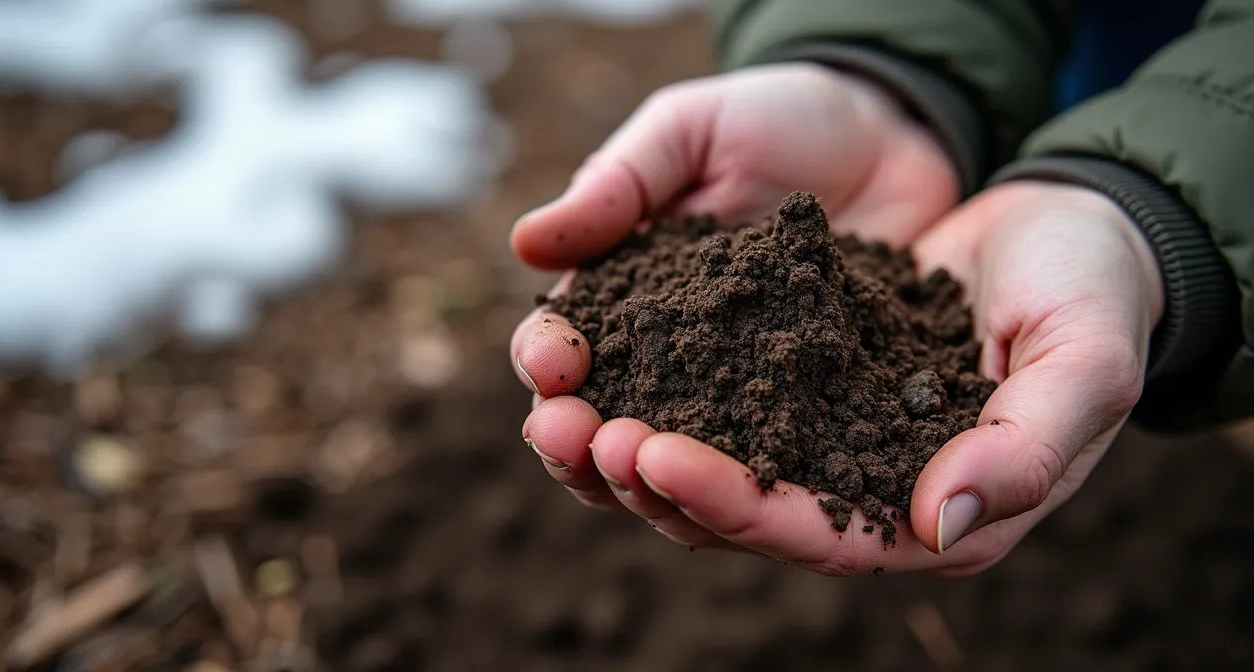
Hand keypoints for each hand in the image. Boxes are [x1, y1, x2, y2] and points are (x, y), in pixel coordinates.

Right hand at [511, 61, 958, 458]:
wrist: (894, 133)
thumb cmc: (779, 118)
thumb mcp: (689, 131)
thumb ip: (618, 185)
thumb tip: (524, 243)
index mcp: (623, 299)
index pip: (562, 347)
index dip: (546, 361)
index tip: (554, 362)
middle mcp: (671, 366)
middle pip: (600, 431)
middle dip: (576, 445)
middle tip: (581, 441)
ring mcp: (742, 403)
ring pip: (671, 475)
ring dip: (643, 485)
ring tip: (642, 469)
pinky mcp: (813, 425)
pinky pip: (771, 474)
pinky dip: (745, 492)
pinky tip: (742, 488)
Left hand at [518, 180, 1163, 575]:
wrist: (1070, 226)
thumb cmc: (1089, 293)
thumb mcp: (1085, 362)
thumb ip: (1030, 448)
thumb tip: (942, 521)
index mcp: (932, 514)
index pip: (817, 533)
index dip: (731, 502)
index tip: (651, 456)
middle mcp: (865, 493)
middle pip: (740, 512)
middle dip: (650, 480)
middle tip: (571, 434)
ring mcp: (823, 439)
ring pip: (710, 465)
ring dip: (627, 445)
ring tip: (554, 408)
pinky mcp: (794, 382)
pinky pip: (711, 398)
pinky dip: (653, 386)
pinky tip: (592, 362)